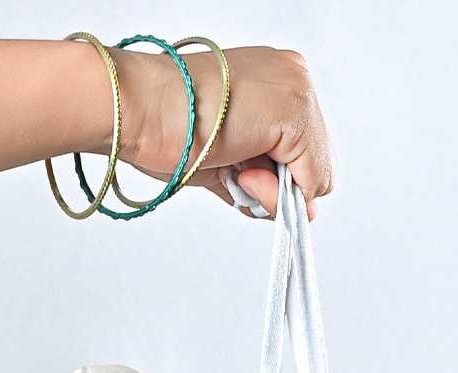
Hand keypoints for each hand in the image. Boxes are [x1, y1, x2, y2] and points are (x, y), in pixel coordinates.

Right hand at [108, 46, 332, 218]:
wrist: (141, 108)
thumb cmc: (168, 129)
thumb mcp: (229, 163)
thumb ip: (267, 184)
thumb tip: (306, 211)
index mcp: (276, 79)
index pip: (302, 150)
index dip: (275, 177)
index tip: (238, 172)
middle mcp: (293, 77)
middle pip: (314, 163)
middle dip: (277, 185)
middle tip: (235, 173)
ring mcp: (298, 91)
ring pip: (316, 177)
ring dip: (274, 191)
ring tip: (235, 169)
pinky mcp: (296, 112)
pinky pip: (313, 180)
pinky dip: (278, 194)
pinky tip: (243, 172)